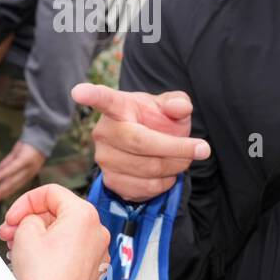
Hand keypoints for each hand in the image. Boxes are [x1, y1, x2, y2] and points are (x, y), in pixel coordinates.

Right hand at [0, 140, 46, 205]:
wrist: (41, 134)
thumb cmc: (28, 146)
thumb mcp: (16, 157)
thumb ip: (7, 165)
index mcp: (27, 175)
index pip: (14, 187)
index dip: (3, 194)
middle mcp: (28, 174)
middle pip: (12, 187)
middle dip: (0, 195)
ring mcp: (28, 167)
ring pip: (13, 180)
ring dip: (1, 188)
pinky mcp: (25, 159)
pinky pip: (14, 168)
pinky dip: (5, 173)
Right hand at [0, 184, 109, 279]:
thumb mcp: (26, 232)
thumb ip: (30, 215)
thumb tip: (34, 220)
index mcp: (84, 215)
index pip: (51, 192)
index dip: (25, 201)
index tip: (12, 216)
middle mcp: (97, 232)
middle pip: (58, 212)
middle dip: (30, 220)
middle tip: (9, 231)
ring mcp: (97, 253)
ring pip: (63, 232)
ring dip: (38, 235)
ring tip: (16, 247)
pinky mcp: (92, 270)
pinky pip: (70, 250)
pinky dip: (52, 250)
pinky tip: (33, 260)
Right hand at [70, 83, 208, 201]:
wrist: (151, 148)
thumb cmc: (158, 122)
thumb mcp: (171, 107)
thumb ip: (178, 104)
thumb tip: (181, 108)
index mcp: (118, 107)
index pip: (103, 99)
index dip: (90, 95)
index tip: (78, 92)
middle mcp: (104, 132)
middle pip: (141, 143)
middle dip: (176, 149)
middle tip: (201, 149)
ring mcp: (103, 158)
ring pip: (148, 169)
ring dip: (175, 166)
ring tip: (182, 159)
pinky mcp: (110, 181)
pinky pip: (145, 187)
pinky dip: (165, 183)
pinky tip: (166, 172)